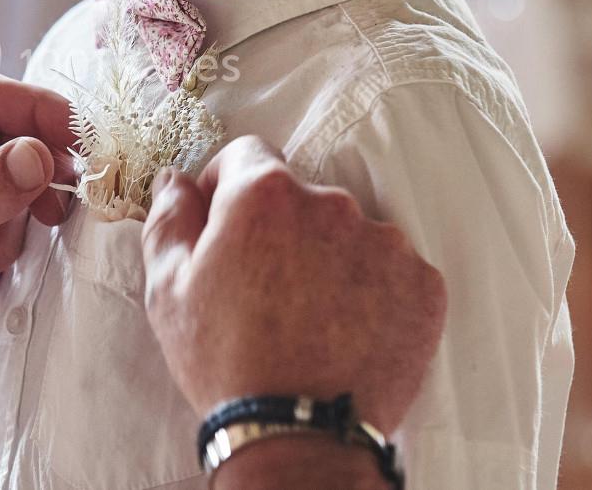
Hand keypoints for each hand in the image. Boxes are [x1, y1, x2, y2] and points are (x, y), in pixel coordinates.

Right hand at [142, 136, 446, 434]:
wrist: (298, 436)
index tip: (223, 225)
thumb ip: (169, 217)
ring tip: (308, 315)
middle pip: (301, 196)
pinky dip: (371, 291)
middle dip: (280, 228)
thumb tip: (175, 180)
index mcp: (265, 194)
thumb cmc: (224, 361)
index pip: (248, 154)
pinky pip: (391, 271)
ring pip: (349, 233)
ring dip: (328, 257)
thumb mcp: (168, 288)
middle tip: (263, 287)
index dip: (227, 187)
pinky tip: (345, 329)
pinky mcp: (423, 285)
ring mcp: (385, 244)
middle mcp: (333, 203)